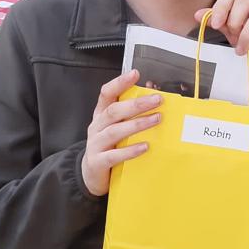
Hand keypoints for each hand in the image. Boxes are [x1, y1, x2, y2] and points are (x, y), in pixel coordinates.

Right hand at [81, 70, 161, 195]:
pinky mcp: (98, 162)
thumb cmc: (109, 146)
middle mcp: (97, 127)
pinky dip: (130, 150)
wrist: (91, 174)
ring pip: (115, 131)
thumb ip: (131, 113)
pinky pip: (114, 155)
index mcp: (101, 115)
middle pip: (114, 111)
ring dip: (137, 124)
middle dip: (136, 104)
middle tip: (157, 100)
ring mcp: (96, 144)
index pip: (106, 94)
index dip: (120, 83)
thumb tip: (153, 94)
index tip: (135, 74)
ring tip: (156, 119)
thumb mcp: (117, 127)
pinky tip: (145, 146)